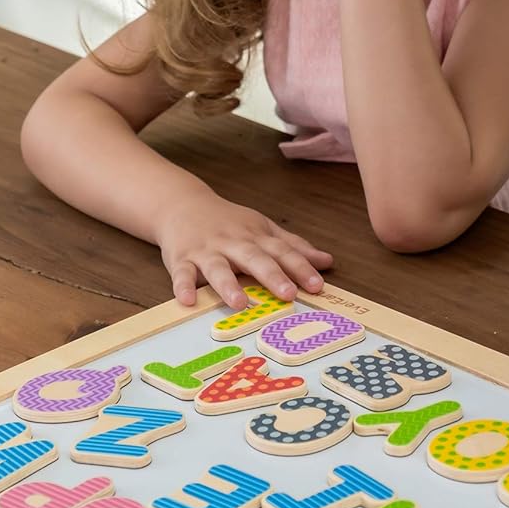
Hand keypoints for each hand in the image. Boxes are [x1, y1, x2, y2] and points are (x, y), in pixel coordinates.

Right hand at [156, 194, 332, 308]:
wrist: (183, 204)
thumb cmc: (229, 223)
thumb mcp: (263, 229)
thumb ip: (294, 247)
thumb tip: (327, 261)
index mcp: (256, 237)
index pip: (282, 252)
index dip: (301, 268)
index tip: (318, 285)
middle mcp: (233, 243)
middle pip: (254, 259)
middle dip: (272, 276)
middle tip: (288, 294)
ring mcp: (206, 251)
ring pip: (218, 267)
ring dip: (228, 285)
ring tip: (239, 303)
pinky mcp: (181, 258)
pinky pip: (182, 273)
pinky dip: (183, 286)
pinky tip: (188, 301)